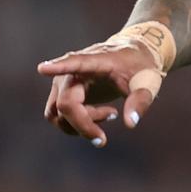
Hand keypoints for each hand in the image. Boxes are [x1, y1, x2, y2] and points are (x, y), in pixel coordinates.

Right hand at [38, 40, 162, 147]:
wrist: (132, 57)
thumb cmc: (139, 66)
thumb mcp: (148, 81)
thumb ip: (141, 100)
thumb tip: (130, 123)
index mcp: (96, 61)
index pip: (75, 63)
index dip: (59, 67)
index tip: (42, 68)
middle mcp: (73, 71)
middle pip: (66, 103)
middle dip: (84, 124)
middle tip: (106, 134)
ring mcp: (64, 83)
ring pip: (57, 113)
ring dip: (79, 125)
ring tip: (109, 115)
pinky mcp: (62, 94)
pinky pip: (58, 116)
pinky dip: (76, 124)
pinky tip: (99, 117)